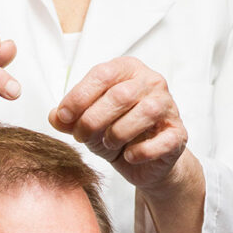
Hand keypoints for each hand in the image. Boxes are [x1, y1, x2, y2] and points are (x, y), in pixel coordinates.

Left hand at [48, 56, 190, 196]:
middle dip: (94, 119)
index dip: (79, 96)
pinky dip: (142, 151)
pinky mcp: (178, 134)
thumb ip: (68, 119)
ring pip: (146, 112)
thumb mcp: (87, 124)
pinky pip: (163, 140)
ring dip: (118, 133)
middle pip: (121, 94)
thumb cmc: (116, 134)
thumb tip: (53, 116)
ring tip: (108, 143)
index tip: (63, 116)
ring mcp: (169, 107)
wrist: (144, 162)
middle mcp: (151, 82)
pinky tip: (129, 156)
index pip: (103, 74)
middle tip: (81, 136)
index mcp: (127, 70)